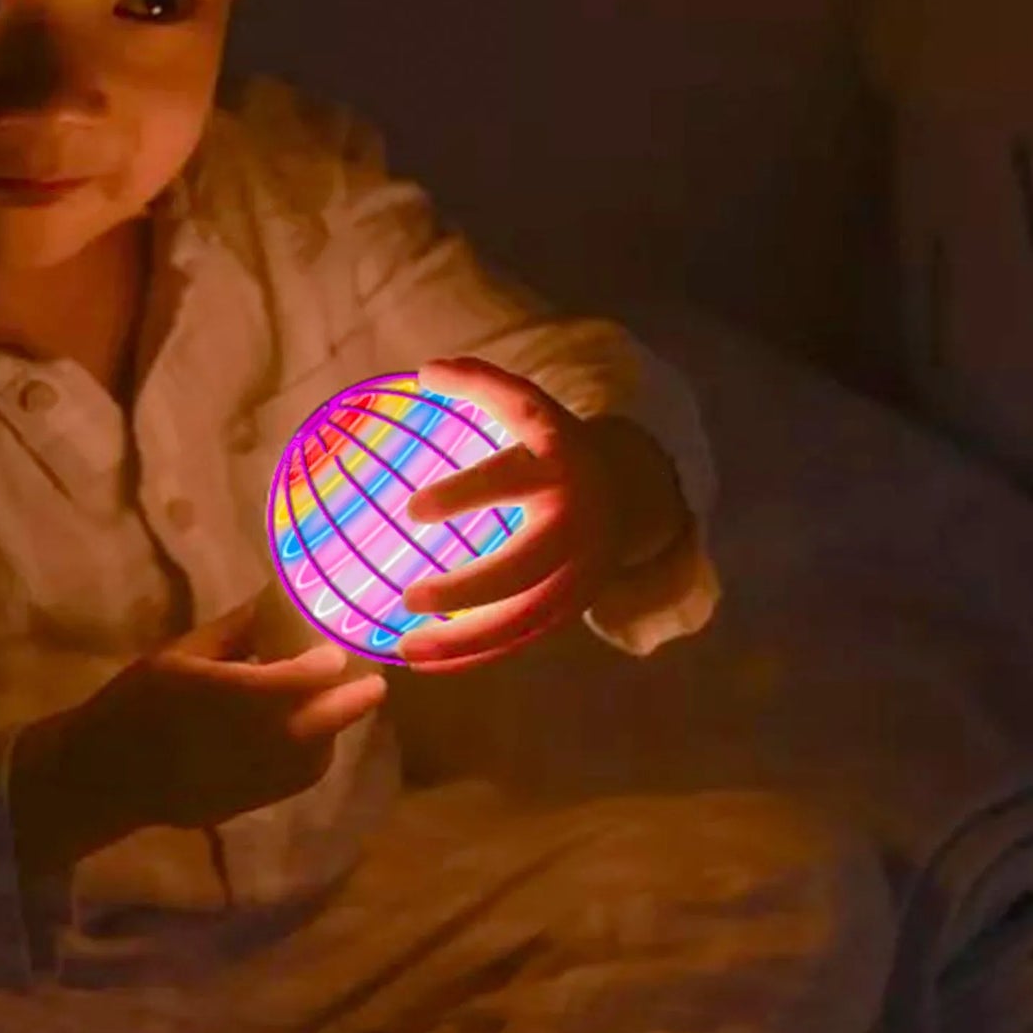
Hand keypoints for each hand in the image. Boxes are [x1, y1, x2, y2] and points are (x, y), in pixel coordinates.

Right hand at [81, 591, 386, 830]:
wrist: (106, 775)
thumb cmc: (138, 703)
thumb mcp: (180, 652)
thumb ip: (235, 630)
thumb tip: (276, 599)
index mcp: (236, 694)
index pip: (303, 677)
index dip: (328, 663)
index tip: (338, 650)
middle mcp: (257, 738)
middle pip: (325, 719)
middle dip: (354, 700)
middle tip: (375, 684)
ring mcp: (258, 775)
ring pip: (319, 754)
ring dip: (336, 730)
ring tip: (342, 708)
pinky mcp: (253, 801)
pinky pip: (300, 780)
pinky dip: (316, 757)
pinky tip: (312, 740)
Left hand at [395, 356, 687, 672]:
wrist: (627, 491)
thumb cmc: (554, 445)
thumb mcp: (529, 405)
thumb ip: (481, 383)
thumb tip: (424, 371)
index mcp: (557, 469)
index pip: (509, 481)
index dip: (465, 495)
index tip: (412, 509)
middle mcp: (572, 526)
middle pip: (522, 568)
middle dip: (468, 588)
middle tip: (410, 596)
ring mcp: (576, 576)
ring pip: (521, 619)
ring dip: (463, 640)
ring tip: (405, 648)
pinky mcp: (570, 609)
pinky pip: (519, 640)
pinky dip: (473, 657)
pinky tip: (424, 662)